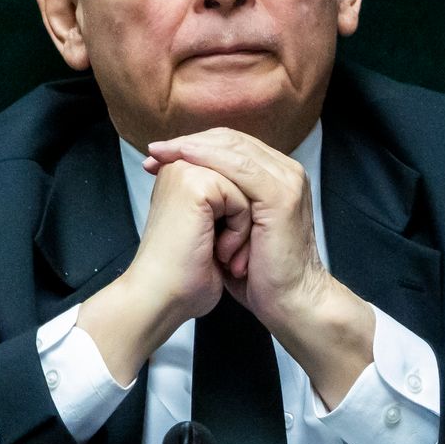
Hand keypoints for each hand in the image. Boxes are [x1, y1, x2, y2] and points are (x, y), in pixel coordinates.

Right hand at [76, 159, 249, 384]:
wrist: (163, 298)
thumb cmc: (184, 273)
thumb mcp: (211, 226)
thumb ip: (225, 200)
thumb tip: (253, 193)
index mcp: (182, 173)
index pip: (237, 176)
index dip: (241, 215)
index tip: (216, 246)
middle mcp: (181, 166)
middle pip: (244, 181)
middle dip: (243, 221)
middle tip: (220, 253)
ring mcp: (186, 171)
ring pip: (246, 189)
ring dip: (242, 228)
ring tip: (222, 254)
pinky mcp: (196, 184)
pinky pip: (242, 199)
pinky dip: (238, 231)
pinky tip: (218, 251)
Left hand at [144, 127, 328, 324]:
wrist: (290, 303)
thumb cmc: (260, 275)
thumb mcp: (235, 230)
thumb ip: (221, 204)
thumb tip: (186, 188)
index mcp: (277, 176)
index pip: (232, 145)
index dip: (194, 145)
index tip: (159, 155)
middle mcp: (286, 172)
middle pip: (231, 140)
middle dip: (188, 142)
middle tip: (154, 150)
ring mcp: (287, 181)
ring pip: (234, 148)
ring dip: (193, 148)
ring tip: (161, 154)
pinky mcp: (281, 196)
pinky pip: (239, 168)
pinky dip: (208, 160)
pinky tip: (184, 161)